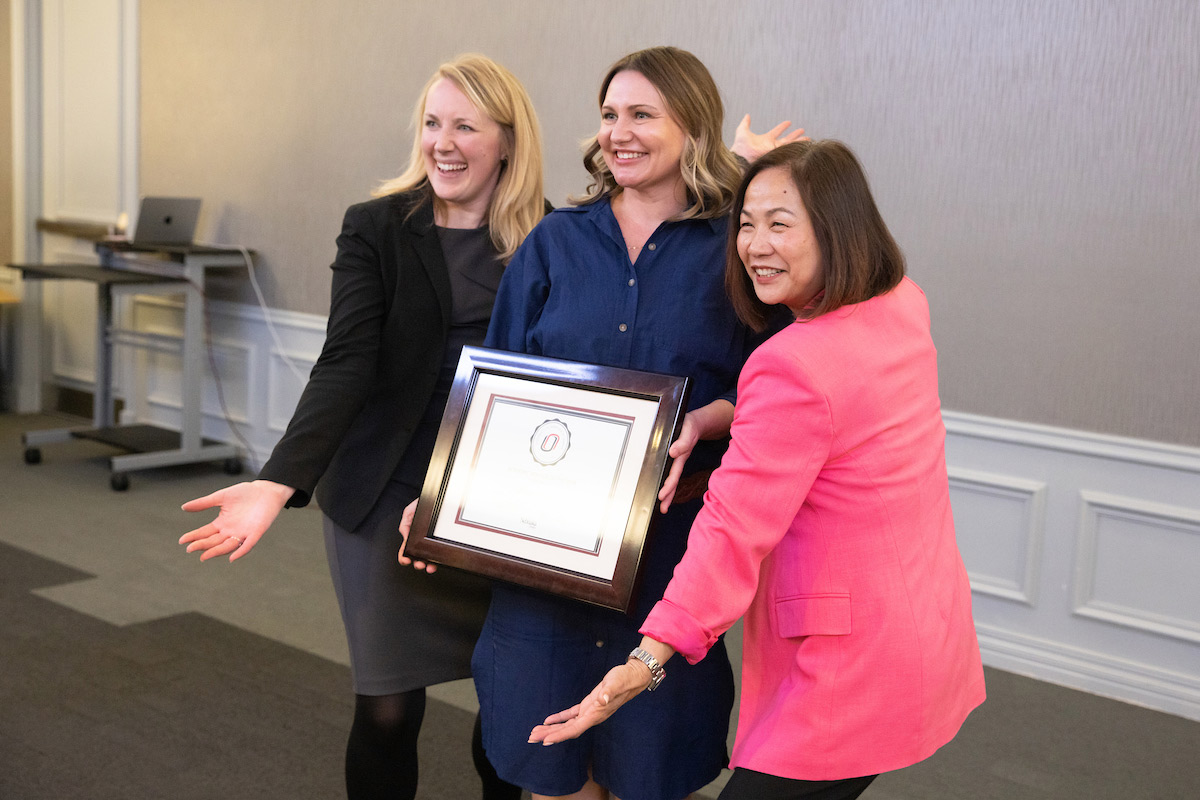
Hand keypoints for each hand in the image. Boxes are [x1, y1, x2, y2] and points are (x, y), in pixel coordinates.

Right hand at [178, 480, 293, 561]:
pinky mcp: (256, 533)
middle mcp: (231, 531)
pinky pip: (248, 545)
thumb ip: (204, 503)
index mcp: (222, 523)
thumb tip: (183, 507)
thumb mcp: (221, 497)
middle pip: (214, 541)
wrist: (266, 490)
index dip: (194, 537)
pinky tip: (232, 558)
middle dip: (202, 545)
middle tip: (189, 549)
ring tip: (204, 555)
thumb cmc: (245, 493)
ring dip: (216, 551)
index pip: (205, 533)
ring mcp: (243, 533)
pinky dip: (240, 552)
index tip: (182, 540)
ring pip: (227, 546)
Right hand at [397, 499, 436, 572]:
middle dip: (417, 562)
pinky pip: (440, 550)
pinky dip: (438, 557)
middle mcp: (421, 539)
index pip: (405, 549)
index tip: (405, 560)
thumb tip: (406, 538)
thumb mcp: (410, 511)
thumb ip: (405, 524)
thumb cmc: (424, 502)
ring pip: (429, 556)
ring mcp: (431, 540)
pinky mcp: (440, 539)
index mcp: (411, 533)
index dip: (404, 556)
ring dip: (428, 563)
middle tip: (419, 564)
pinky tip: (438, 560)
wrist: (438, 496)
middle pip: (418, 556)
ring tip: (429, 566)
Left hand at [528, 660, 651, 745]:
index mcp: (596, 714)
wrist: (633, 676)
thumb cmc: (625, 678)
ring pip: (567, 725)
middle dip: (549, 735)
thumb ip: (609, 692)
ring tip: (535, 733)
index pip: (575, 728)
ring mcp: (590, 712)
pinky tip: (548, 721)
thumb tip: (602, 699)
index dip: (560, 735)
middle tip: (531, 739)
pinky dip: (559, 719)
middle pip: (568, 730)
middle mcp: (592, 717)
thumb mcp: (616, 682)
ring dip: (552, 729)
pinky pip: (571, 715)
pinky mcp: (589, 704)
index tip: (545, 741)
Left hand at [657, 413, 700, 513]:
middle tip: (662, 509)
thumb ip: (683, 442)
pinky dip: (669, 482)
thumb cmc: (691, 424)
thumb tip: (673, 452)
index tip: (662, 496)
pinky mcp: (677, 457)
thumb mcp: (688, 429)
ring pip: (673, 478)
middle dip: (668, 495)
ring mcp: (678, 459)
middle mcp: (679, 460)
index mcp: (681, 455)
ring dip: (668, 492)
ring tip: (663, 506)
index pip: (674, 474)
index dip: (669, 485)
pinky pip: (672, 472)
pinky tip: (665, 490)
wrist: (699, 421)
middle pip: (674, 481)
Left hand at [731, 114, 807, 162]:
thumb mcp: (742, 131)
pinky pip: (788, 152)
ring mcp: (775, 151)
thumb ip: (745, 123)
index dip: (783, 127)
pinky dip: (796, 149)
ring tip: (809, 139)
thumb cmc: (740, 147)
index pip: (777, 131)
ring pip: (790, 146)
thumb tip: (747, 115)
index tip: (789, 122)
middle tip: (803, 131)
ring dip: (799, 142)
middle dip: (795, 136)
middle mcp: (772, 146)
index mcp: (766, 139)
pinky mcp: (777, 156)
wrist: (740, 157)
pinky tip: (804, 146)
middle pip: (786, 140)